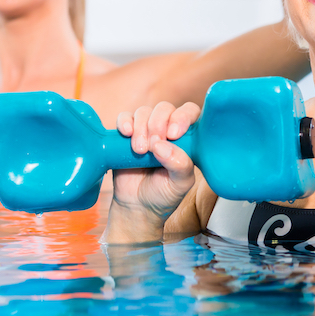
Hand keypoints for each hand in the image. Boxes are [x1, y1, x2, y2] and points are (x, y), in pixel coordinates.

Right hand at [109, 101, 200, 226]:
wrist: (137, 206)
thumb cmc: (164, 194)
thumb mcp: (180, 184)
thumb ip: (180, 165)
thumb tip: (162, 145)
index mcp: (186, 137)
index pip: (190, 112)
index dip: (183, 117)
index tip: (174, 134)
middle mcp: (167, 129)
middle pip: (165, 108)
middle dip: (158, 123)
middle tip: (153, 146)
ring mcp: (146, 130)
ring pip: (144, 112)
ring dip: (141, 127)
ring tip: (140, 150)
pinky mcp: (126, 134)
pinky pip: (124, 117)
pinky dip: (125, 122)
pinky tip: (126, 133)